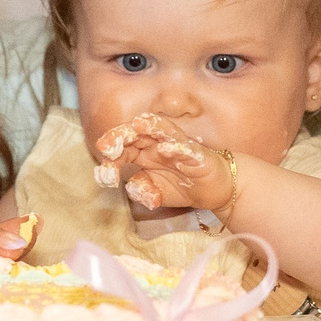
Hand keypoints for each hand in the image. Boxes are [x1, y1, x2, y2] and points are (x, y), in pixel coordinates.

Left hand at [91, 113, 231, 213]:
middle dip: (120, 137)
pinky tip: (165, 149)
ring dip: (148, 127)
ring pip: (161, 130)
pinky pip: (185, 147)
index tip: (105, 175)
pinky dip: (175, 147)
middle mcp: (157, 145)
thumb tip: (130, 187)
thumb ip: (142, 191)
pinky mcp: (196, 153)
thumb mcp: (157, 194)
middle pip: (136, 132)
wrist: (215, 191)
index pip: (123, 148)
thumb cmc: (184, 186)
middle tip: (107, 148)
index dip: (111, 159)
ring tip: (136, 126)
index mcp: (144, 153)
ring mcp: (176, 146)